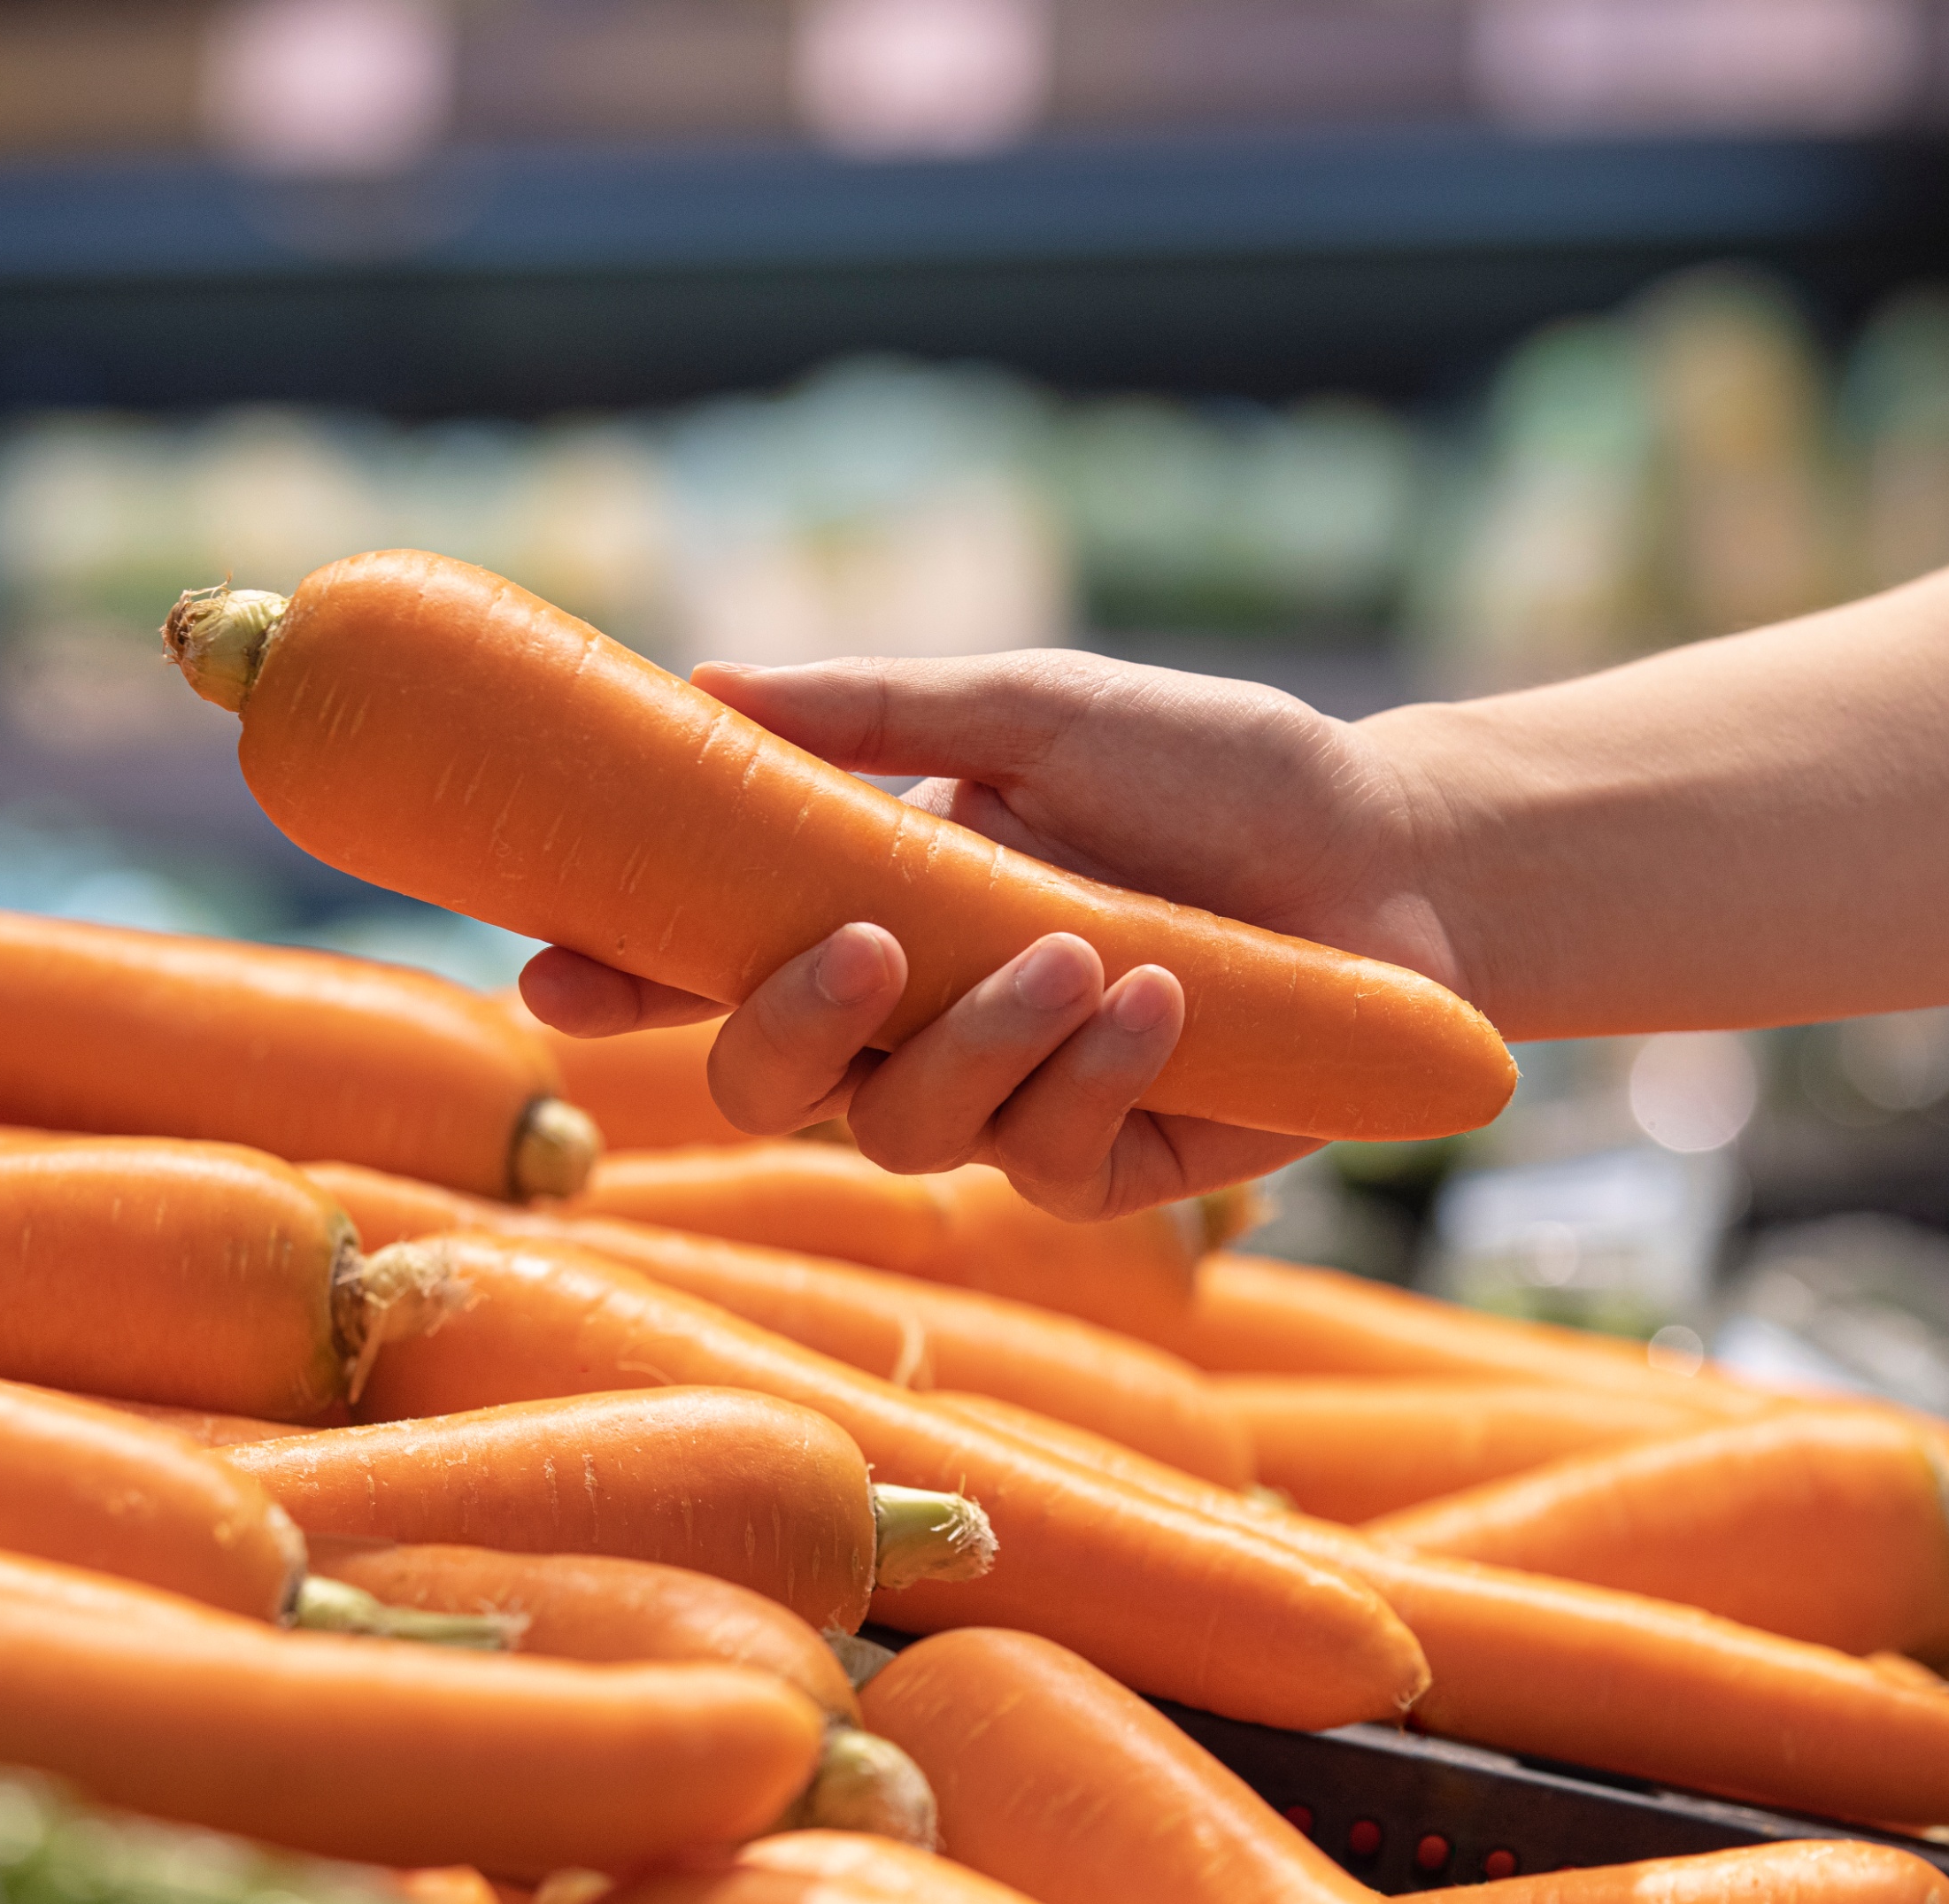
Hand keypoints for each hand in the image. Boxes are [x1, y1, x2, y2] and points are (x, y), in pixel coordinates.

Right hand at [520, 648, 1461, 1220]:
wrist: (1396, 856)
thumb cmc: (1216, 771)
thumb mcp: (1036, 713)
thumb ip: (871, 717)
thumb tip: (698, 688)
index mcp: (872, 910)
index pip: (704, 964)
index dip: (616, 979)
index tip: (552, 968)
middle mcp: (916, 1023)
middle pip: (769, 1083)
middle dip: (785, 1028)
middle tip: (861, 944)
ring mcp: (1008, 1106)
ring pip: (906, 1130)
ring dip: (980, 1037)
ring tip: (1083, 945)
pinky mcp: (1111, 1169)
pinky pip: (1048, 1163)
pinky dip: (1092, 1073)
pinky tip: (1155, 999)